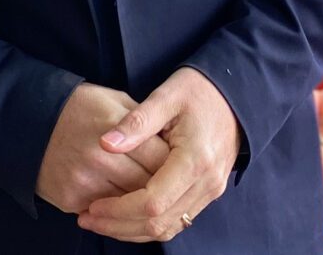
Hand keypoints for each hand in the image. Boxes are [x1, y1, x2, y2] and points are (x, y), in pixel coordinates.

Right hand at [37, 83, 170, 212]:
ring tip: (151, 195)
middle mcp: (100, 158)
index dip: (174, 164)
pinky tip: (123, 201)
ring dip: (141, 202)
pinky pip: (106, 213)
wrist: (26, 122)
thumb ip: (144, 122)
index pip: (161, 159)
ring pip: (130, 205)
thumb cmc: (76, 107)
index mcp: (115, 129)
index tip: (179, 164)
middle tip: (171, 184)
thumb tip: (171, 144)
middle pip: (148, 186)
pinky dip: (118, 209)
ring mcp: (84, 182)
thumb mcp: (113, 100)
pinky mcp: (72, 199)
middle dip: (162, 186)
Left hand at [79, 67, 240, 242]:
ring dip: (132, 230)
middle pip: (159, 222)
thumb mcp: (166, 97)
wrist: (235, 94)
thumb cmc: (199, 91)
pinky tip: (125, 216)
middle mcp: (206, 182)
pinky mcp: (208, 191)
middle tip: (87, 218)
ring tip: (101, 221)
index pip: (152, 202)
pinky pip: (177, 220)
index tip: (92, 206)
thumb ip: (136, 122)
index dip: (118, 209)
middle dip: (120, 226)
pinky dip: (149, 224)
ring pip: (168, 228)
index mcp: (195, 160)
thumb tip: (105, 144)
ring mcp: (210, 190)